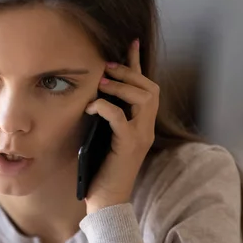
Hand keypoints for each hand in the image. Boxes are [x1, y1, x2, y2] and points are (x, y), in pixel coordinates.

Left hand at [84, 39, 159, 212]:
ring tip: (102, 84)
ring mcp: (141, 137)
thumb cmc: (101, 169)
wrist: (107, 200)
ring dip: (122, 86)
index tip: (131, 42)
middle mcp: (146, 128)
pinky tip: (92, 108)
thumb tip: (91, 94)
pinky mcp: (128, 146)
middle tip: (108, 67)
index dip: (138, 64)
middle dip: (129, 72)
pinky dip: (106, 108)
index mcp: (141, 124)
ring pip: (144, 98)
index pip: (146, 87)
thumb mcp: (103, 136)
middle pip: (150, 88)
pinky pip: (121, 118)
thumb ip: (105, 117)